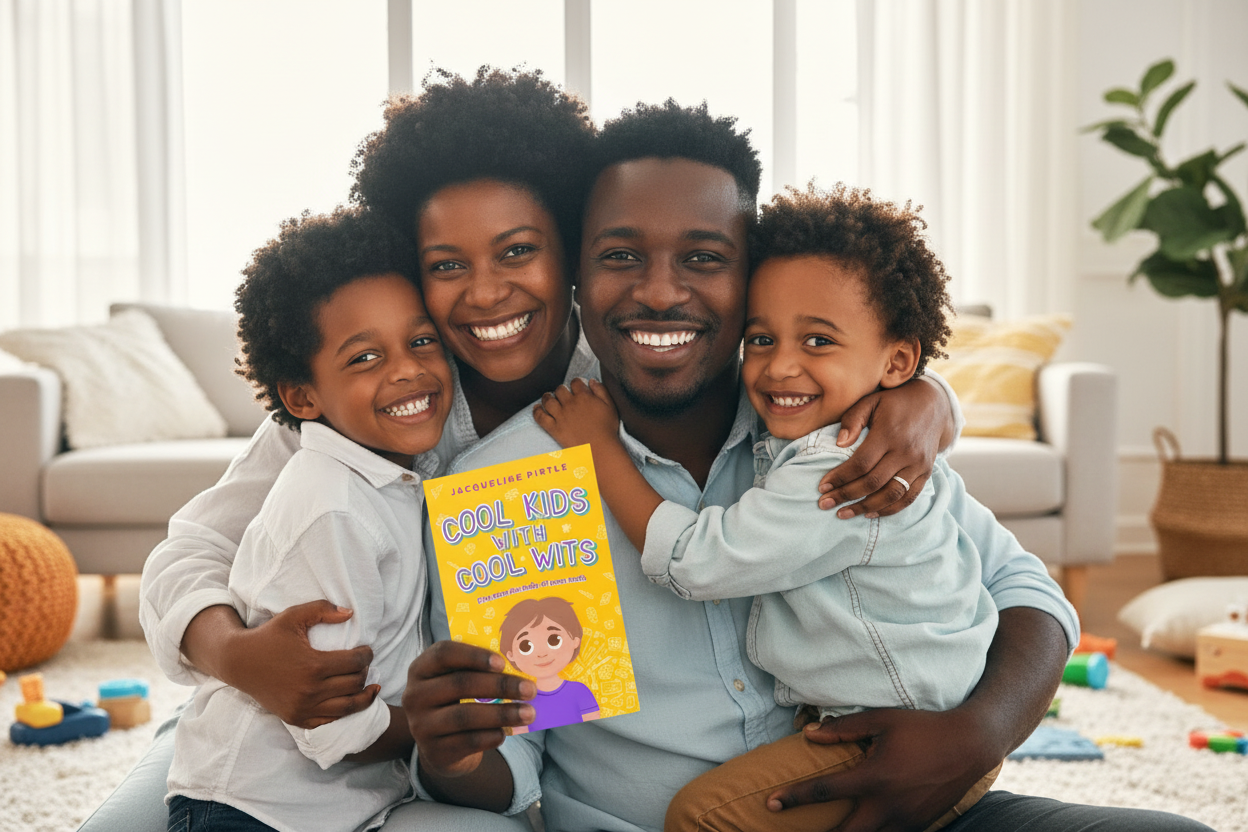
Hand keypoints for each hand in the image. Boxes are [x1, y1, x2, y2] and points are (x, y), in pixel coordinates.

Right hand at [217, 601, 376, 727]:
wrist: (239, 662)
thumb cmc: (268, 636)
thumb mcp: (293, 615)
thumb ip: (323, 609)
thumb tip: (350, 614)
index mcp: (313, 665)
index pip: (355, 663)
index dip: (367, 655)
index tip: (367, 650)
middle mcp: (310, 691)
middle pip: (355, 684)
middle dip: (364, 672)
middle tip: (364, 664)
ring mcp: (303, 708)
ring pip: (347, 707)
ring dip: (362, 696)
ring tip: (370, 686)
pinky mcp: (296, 718)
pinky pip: (329, 721)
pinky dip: (344, 713)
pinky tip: (351, 702)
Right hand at [402, 641, 535, 780]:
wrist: (441, 746)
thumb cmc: (457, 702)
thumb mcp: (458, 681)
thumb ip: (479, 671)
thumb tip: (520, 667)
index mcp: (421, 669)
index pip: (443, 654)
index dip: (474, 655)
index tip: (502, 662)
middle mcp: (414, 696)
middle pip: (460, 684)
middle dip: (500, 685)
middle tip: (529, 689)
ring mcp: (421, 726)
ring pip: (465, 716)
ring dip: (502, 713)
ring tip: (529, 712)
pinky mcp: (434, 751)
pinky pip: (468, 741)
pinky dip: (492, 735)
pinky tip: (506, 732)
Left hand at [533, 378, 618, 449]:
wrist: (600, 448)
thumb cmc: (607, 429)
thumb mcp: (610, 406)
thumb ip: (601, 390)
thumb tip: (591, 381)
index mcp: (584, 396)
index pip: (575, 382)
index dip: (576, 383)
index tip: (577, 387)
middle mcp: (570, 404)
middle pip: (560, 389)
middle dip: (561, 390)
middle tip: (562, 394)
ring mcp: (560, 416)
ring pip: (548, 400)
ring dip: (547, 397)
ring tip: (548, 397)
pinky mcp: (554, 428)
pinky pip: (541, 417)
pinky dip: (537, 411)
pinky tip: (537, 408)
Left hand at [770, 707, 995, 831]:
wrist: (970, 745)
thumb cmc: (923, 728)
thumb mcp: (883, 720)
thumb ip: (844, 729)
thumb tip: (809, 734)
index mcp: (874, 776)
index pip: (825, 792)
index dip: (794, 797)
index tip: (771, 803)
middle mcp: (887, 805)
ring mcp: (905, 820)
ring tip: (828, 830)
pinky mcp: (919, 825)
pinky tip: (862, 826)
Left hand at [818, 379, 951, 517]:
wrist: (933, 405)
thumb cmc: (894, 403)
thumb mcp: (871, 402)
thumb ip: (853, 420)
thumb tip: (839, 443)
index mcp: (889, 433)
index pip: (861, 463)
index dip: (840, 478)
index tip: (822, 486)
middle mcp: (906, 451)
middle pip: (873, 482)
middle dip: (846, 495)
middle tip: (825, 504)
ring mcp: (919, 464)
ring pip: (891, 494)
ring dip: (866, 507)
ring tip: (844, 513)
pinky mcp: (927, 473)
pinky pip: (909, 498)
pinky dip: (890, 509)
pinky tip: (870, 514)